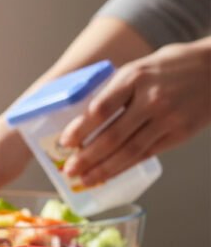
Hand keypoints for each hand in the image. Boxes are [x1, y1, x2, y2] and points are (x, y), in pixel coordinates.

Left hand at [60, 38, 210, 185]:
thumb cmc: (171, 66)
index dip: (81, 129)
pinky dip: (125, 167)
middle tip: (69, 170)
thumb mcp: (139, 68)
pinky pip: (146, 154)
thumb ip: (115, 90)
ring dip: (103, 169)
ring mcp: (167, 118)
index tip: (65, 142)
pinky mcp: (180, 133)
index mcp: (135, 78)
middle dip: (87, 157)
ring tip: (85, 180)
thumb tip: (83, 118)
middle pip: (113, 135)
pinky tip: (109, 174)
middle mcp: (151, 99)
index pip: (101, 108)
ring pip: (129, 151)